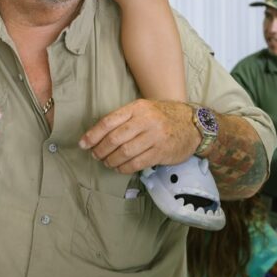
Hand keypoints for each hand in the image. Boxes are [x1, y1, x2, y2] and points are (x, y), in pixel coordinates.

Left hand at [79, 99, 197, 174]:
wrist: (193, 124)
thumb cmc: (163, 116)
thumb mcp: (144, 109)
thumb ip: (124, 119)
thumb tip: (98, 134)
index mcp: (137, 107)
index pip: (109, 121)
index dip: (93, 135)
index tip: (83, 144)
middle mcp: (145, 120)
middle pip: (114, 139)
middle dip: (100, 150)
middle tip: (95, 155)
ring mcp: (154, 137)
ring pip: (124, 153)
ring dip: (111, 161)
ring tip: (107, 162)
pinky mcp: (161, 152)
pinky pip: (136, 163)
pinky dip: (124, 168)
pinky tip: (120, 168)